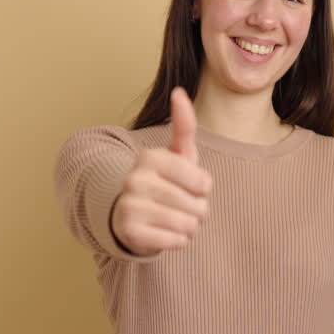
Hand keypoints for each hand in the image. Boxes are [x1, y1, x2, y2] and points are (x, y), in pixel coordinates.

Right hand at [110, 88, 212, 256]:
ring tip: (174, 219)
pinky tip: (165, 232)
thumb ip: (184, 126)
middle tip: (181, 206)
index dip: (204, 189)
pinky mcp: (129, 232)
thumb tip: (179, 91)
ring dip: (189, 227)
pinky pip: (176, 242)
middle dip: (198, 211)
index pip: (203, 182)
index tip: (190, 186)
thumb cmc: (165, 182)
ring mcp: (130, 205)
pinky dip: (178, 241)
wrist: (131, 215)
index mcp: (150, 157)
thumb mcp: (177, 155)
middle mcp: (135, 179)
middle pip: (198, 206)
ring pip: (188, 225)